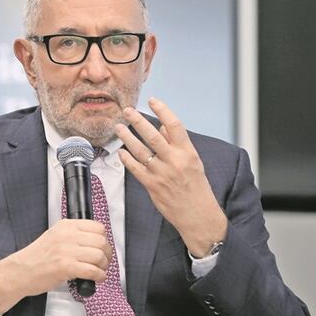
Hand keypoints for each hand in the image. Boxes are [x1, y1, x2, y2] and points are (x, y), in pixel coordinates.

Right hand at [0, 219, 111, 315]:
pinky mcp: (65, 267)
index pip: (98, 227)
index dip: (104, 240)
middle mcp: (67, 235)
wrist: (20, 272)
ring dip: (103, 266)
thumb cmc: (37, 258)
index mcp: (66, 226)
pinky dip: (99, 276)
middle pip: (101, 242)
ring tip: (99, 271)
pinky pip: (92, 270)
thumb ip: (73, 236)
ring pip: (99, 256)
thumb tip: (96, 243)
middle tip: (103, 263)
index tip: (102, 249)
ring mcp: (66, 251)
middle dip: (107, 254)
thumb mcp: (54, 237)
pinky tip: (96, 279)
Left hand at [115, 98, 227, 256]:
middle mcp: (175, 161)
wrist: (197, 214)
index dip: (163, 110)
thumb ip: (177, 144)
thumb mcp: (193, 161)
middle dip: (138, 121)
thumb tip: (164, 126)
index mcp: (188, 152)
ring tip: (118, 127)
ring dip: (127, 138)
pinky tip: (120, 151)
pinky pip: (135, 169)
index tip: (152, 100)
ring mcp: (162, 174)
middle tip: (127, 110)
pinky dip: (126, 159)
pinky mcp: (152, 186)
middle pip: (153, 136)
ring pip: (140, 151)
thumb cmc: (196, 186)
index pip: (174, 125)